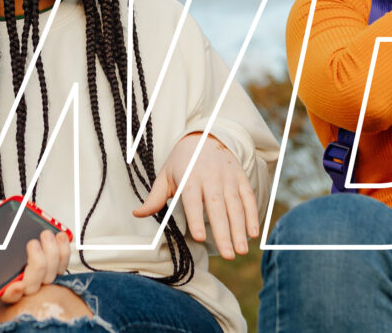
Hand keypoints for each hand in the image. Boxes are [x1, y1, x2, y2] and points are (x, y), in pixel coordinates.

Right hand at [0, 201, 70, 302]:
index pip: (4, 294)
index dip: (12, 294)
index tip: (17, 284)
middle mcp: (14, 277)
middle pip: (33, 285)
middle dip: (38, 266)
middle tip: (33, 242)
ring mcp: (32, 270)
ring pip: (50, 275)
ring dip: (54, 256)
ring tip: (46, 234)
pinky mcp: (45, 258)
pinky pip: (60, 263)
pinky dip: (63, 251)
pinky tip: (60, 235)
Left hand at [133, 133, 258, 258]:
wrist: (206, 136)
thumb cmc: (182, 161)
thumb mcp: (166, 175)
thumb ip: (155, 197)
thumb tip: (137, 213)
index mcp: (189, 177)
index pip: (193, 200)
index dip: (197, 218)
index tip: (200, 237)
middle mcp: (211, 177)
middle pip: (217, 207)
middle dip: (224, 232)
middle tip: (228, 255)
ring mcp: (228, 177)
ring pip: (235, 206)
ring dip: (240, 229)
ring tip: (241, 250)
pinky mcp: (240, 177)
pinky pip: (248, 198)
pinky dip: (253, 215)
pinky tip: (253, 234)